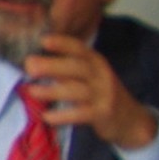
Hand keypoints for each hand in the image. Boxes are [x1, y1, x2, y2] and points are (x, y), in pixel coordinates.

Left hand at [22, 35, 158, 149]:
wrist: (130, 119)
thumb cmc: (100, 94)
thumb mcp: (88, 76)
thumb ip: (66, 69)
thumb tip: (34, 62)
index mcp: (95, 61)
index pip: (79, 49)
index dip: (62, 43)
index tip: (43, 40)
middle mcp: (101, 75)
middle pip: (77, 67)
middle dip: (52, 65)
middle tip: (29, 65)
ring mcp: (103, 94)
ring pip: (77, 90)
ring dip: (52, 90)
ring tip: (31, 90)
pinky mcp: (103, 113)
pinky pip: (81, 113)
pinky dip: (63, 115)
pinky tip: (46, 116)